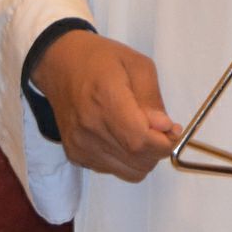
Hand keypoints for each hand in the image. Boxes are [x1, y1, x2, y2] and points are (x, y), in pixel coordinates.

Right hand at [29, 30, 177, 181]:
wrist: (59, 65)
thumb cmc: (102, 59)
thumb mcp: (138, 65)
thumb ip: (152, 99)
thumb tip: (165, 128)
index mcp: (105, 100)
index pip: (140, 141)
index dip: (164, 142)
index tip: (172, 128)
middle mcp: (89, 130)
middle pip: (137, 161)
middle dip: (159, 149)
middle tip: (160, 128)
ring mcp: (80, 146)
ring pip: (128, 172)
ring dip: (144, 158)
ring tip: (141, 131)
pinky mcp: (75, 155)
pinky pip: (113, 170)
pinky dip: (126, 159)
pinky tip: (122, 136)